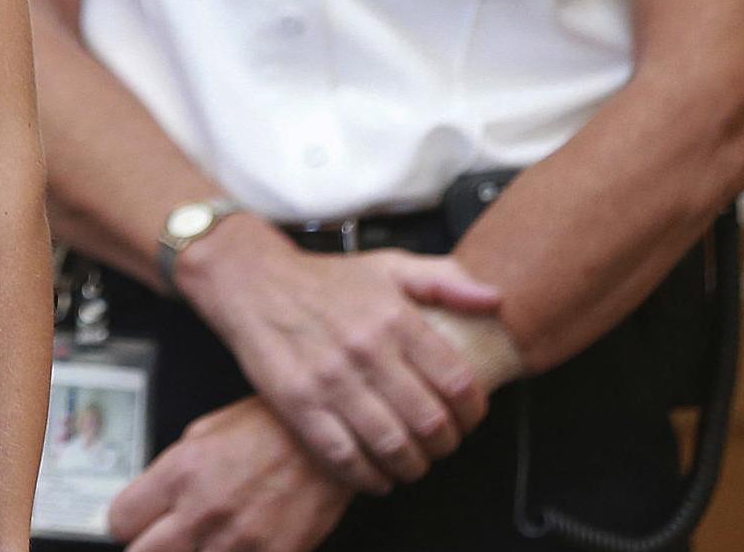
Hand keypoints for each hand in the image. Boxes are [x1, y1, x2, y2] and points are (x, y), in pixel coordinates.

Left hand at [109, 397, 352, 551]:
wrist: (327, 443)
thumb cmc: (267, 431)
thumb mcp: (202, 434)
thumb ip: (171, 475)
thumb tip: (150, 504)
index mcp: (179, 473)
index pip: (121, 521)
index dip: (126, 525)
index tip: (135, 525)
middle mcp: (202, 510)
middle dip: (149, 549)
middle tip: (164, 539)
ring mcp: (237, 540)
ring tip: (207, 537)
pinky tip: (237, 544)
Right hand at [177, 217, 498, 490]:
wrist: (250, 281)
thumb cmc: (323, 280)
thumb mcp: (388, 265)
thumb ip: (445, 281)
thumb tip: (494, 301)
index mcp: (395, 318)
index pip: (457, 383)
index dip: (473, 412)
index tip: (468, 418)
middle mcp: (366, 349)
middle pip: (430, 422)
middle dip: (446, 445)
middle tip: (441, 445)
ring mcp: (330, 379)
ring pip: (391, 446)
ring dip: (411, 466)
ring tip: (411, 462)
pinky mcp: (297, 403)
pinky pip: (343, 457)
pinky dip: (368, 477)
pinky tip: (375, 474)